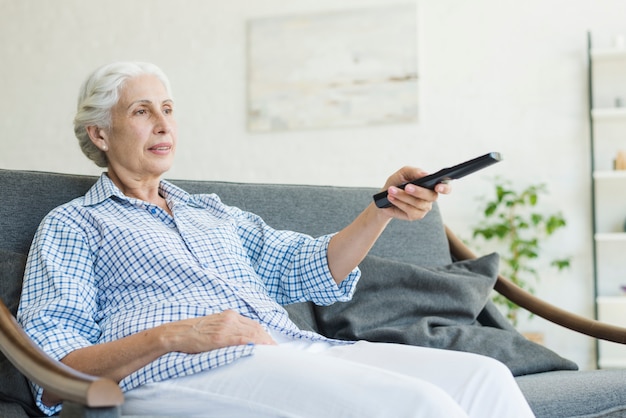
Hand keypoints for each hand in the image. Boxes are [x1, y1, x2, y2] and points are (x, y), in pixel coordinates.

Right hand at [159, 310, 276, 353]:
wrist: (177, 333)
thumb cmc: (194, 333)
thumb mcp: (215, 326)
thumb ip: (229, 329)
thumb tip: (244, 340)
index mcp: (229, 315)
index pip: (253, 324)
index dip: (265, 334)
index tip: (272, 344)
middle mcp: (230, 318)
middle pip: (256, 328)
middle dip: (268, 339)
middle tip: (277, 350)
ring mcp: (225, 326)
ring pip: (252, 333)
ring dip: (264, 343)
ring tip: (273, 352)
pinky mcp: (220, 336)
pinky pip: (241, 339)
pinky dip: (253, 343)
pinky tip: (260, 349)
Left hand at [380, 166, 450, 220]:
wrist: (384, 196)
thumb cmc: (396, 182)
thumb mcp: (403, 173)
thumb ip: (413, 171)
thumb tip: (425, 174)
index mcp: (431, 185)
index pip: (446, 187)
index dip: (445, 188)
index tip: (438, 187)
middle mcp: (430, 197)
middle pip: (431, 196)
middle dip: (418, 191)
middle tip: (406, 187)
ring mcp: (424, 207)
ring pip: (418, 203)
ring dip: (403, 196)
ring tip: (391, 190)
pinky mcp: (416, 215)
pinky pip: (410, 210)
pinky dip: (400, 203)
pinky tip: (392, 198)